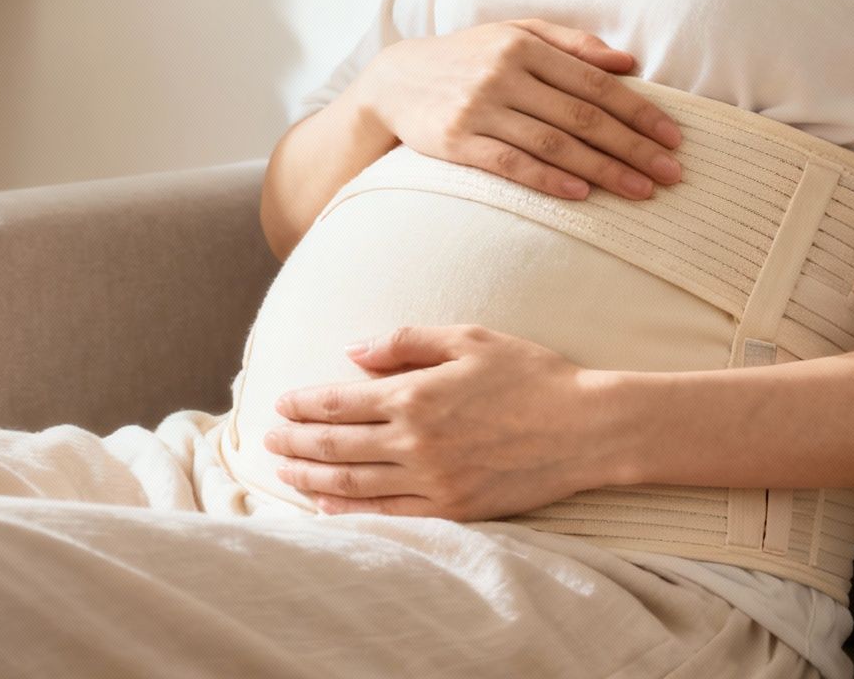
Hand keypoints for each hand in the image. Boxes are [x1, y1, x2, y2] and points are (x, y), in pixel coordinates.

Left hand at [263, 324, 622, 519]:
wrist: (586, 428)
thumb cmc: (531, 374)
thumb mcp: (469, 338)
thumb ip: (405, 341)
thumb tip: (351, 351)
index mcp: (416, 394)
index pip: (337, 403)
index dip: (302, 405)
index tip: (280, 403)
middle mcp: (416, 441)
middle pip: (334, 446)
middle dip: (293, 442)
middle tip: (267, 439)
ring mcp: (433, 481)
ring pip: (352, 483)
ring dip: (310, 478)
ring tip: (284, 471)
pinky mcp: (452, 509)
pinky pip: (387, 514)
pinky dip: (350, 511)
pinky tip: (327, 504)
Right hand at [351, 18, 684, 201]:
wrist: (394, 82)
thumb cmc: (468, 57)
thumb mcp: (515, 34)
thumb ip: (572, 44)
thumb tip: (629, 63)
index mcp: (524, 47)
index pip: (595, 83)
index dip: (639, 111)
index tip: (673, 138)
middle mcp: (503, 75)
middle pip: (582, 117)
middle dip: (632, 147)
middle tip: (672, 174)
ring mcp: (478, 109)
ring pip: (553, 144)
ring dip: (603, 170)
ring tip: (641, 191)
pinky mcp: (455, 141)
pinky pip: (510, 164)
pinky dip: (548, 180)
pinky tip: (582, 194)